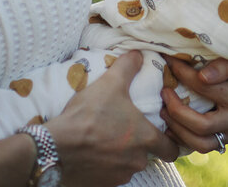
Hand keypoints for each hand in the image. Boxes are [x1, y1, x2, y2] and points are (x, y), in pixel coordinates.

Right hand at [44, 51, 178, 185]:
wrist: (55, 148)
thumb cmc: (88, 115)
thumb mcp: (110, 83)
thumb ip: (128, 67)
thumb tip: (139, 54)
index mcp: (145, 139)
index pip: (172, 149)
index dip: (169, 141)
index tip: (162, 133)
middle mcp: (136, 161)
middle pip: (146, 156)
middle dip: (137, 145)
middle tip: (123, 131)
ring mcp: (118, 176)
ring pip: (127, 166)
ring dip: (120, 156)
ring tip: (104, 139)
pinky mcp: (100, 185)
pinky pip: (109, 176)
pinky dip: (103, 166)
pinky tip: (92, 152)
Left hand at [160, 56, 227, 152]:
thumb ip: (224, 65)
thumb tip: (203, 77)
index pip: (205, 88)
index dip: (183, 74)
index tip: (170, 62)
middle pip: (202, 125)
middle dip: (177, 110)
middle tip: (164, 92)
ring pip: (200, 144)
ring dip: (177, 129)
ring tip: (163, 111)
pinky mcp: (225, 140)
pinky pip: (201, 146)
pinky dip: (182, 139)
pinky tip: (170, 126)